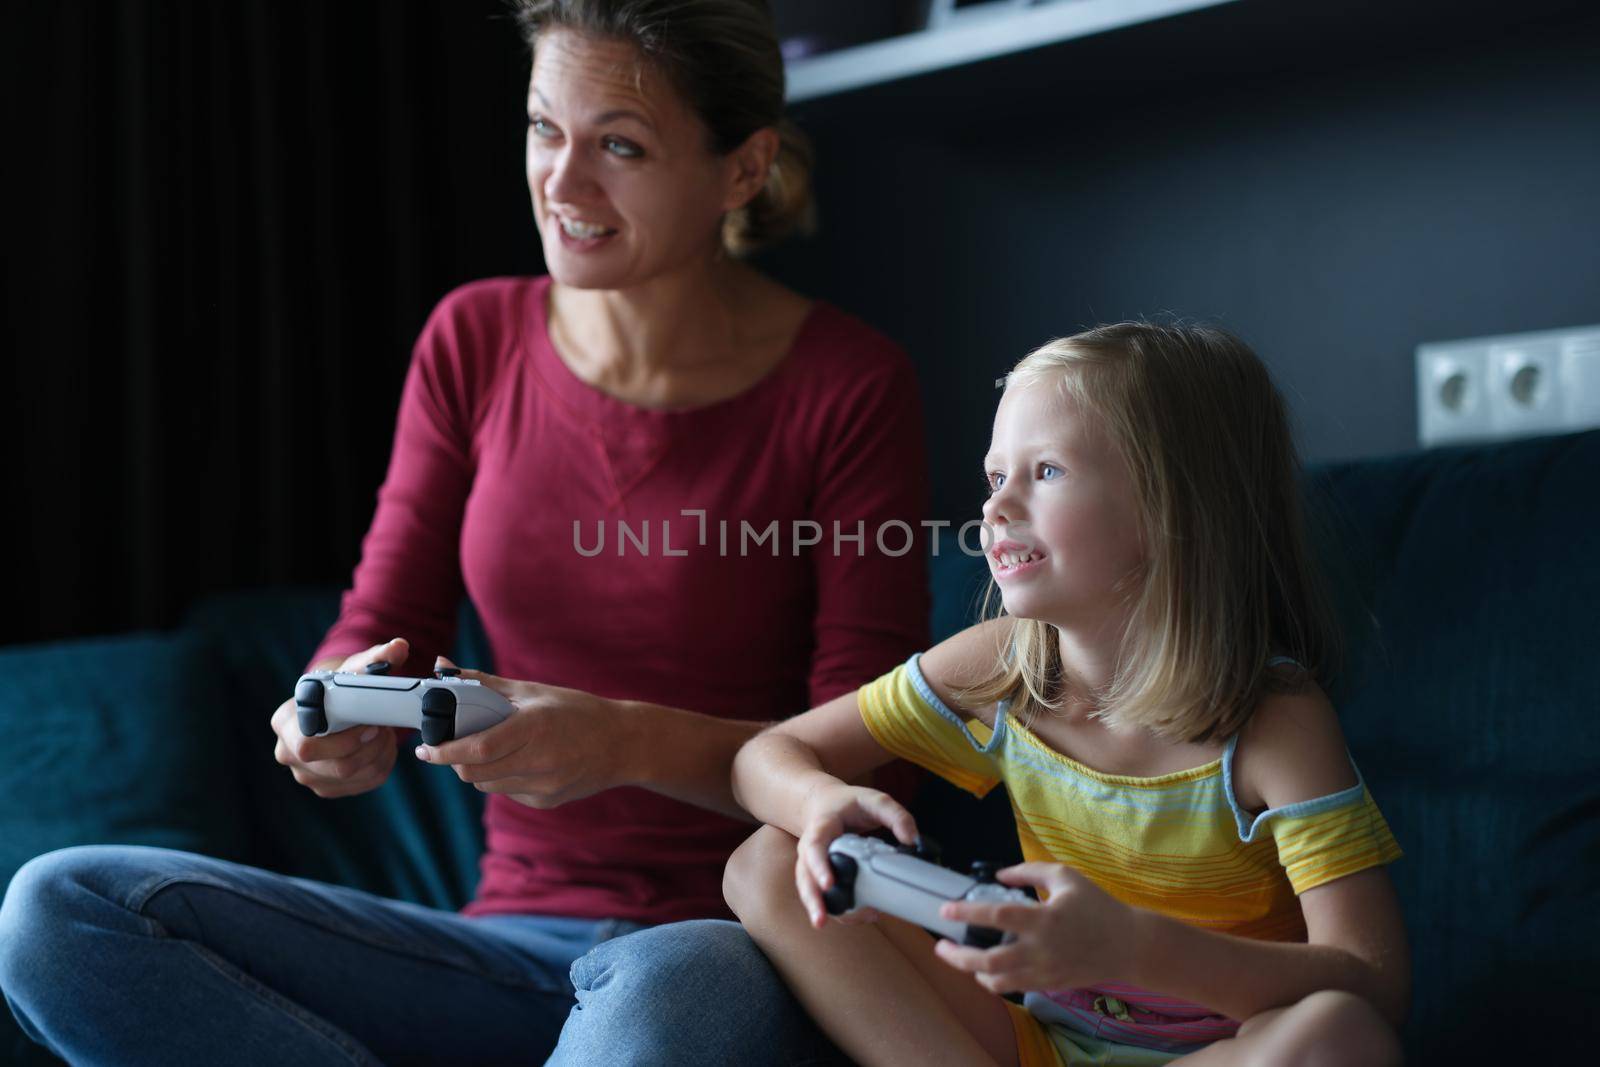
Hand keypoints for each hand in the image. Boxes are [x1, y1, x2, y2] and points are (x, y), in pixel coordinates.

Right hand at [271, 637, 408, 798]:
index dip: (346, 740)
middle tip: (383, 727)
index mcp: (285, 722)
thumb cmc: (340, 685)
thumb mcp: (354, 668)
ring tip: (383, 732)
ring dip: (379, 754)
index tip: (370, 723)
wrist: (333, 704)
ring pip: (354, 776)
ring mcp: (306, 775)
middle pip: (338, 767)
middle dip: (370, 747)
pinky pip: (363, 783)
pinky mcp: (327, 787)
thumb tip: (399, 647)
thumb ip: (376, 657)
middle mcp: (287, 753)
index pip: (308, 746)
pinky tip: (381, 746)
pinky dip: (381, 765)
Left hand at [413, 658, 627, 808]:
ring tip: (488, 748)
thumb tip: (442, 666)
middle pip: (474, 773)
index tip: (424, 748)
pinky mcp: (546, 801)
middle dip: (453, 761)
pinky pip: (508, 791)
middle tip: (447, 746)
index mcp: (535, 727)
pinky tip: (518, 761)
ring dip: (476, 769)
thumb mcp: (533, 691)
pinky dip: (501, 777)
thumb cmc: (577, 710)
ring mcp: (544, 786)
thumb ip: (483, 683)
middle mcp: (540, 761)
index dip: (444, 751)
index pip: (477, 748)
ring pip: (487, 785)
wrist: (623, 744)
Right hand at [794, 781, 919, 929]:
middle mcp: (810, 849)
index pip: (815, 847)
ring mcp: (812, 865)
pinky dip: (836, 909)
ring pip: (809, 890)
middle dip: (812, 900)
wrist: (824, 804)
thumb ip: (895, 816)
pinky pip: (823, 895)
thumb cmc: (848, 803)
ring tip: (830, 925)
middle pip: (805, 877)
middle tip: (820, 920)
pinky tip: (858, 917)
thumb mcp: (874, 799)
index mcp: (821, 827)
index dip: (820, 866)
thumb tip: (912, 840)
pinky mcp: (819, 876)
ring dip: (820, 910)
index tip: (829, 884)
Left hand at [932, 862, 1135, 993]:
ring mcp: (1045, 971)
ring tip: (961, 959)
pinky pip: (1014, 988)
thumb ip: (1029, 871)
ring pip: (998, 982)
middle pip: (989, 961)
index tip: (945, 911)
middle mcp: (1041, 949)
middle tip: (940, 947)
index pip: (997, 917)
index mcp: (1044, 919)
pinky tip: (986, 969)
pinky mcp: (1050, 985)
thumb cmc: (1097, 905)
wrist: (1129, 945)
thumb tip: (998, 875)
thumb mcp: (1066, 876)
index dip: (967, 914)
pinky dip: (995, 981)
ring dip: (973, 972)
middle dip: (958, 957)